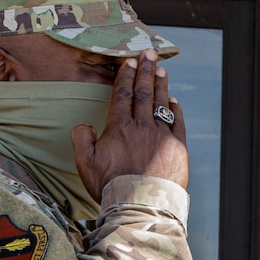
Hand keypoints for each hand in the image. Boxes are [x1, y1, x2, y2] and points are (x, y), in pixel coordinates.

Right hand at [73, 51, 188, 195]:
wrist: (141, 205)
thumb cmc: (111, 187)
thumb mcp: (85, 164)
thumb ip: (81, 140)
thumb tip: (83, 126)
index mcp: (119, 127)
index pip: (122, 94)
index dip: (125, 76)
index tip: (129, 62)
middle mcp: (142, 126)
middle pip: (143, 92)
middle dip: (145, 70)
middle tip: (148, 53)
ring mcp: (161, 136)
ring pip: (161, 103)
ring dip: (161, 84)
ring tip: (161, 69)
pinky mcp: (177, 148)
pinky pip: (177, 122)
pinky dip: (174, 108)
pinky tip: (173, 100)